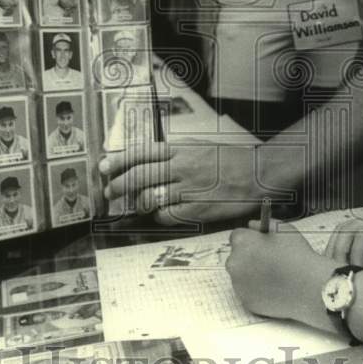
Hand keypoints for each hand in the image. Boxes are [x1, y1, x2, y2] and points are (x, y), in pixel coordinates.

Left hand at [98, 139, 275, 224]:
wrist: (258, 173)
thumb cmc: (231, 160)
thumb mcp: (200, 147)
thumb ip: (175, 154)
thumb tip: (149, 161)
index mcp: (181, 149)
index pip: (141, 153)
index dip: (118, 160)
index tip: (104, 167)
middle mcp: (182, 166)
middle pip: (139, 176)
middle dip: (118, 185)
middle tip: (109, 191)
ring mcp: (189, 188)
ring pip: (149, 197)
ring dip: (139, 203)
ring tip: (138, 205)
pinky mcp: (197, 208)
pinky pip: (167, 215)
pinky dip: (159, 216)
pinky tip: (161, 214)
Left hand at [227, 221, 336, 321]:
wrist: (309, 287)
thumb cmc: (297, 255)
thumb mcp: (283, 230)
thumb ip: (263, 224)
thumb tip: (251, 225)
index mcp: (242, 242)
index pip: (237, 236)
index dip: (251, 239)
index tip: (261, 244)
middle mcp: (234, 263)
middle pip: (237, 257)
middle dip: (248, 257)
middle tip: (268, 260)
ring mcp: (239, 284)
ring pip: (241, 276)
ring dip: (251, 274)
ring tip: (274, 276)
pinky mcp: (246, 301)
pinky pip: (248, 292)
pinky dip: (257, 290)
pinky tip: (274, 288)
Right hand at [324, 199, 362, 268]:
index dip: (356, 253)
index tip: (357, 271)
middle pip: (346, 231)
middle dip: (338, 252)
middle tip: (338, 273)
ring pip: (341, 229)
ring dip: (333, 247)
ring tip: (330, 266)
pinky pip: (343, 230)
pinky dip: (335, 242)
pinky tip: (334, 257)